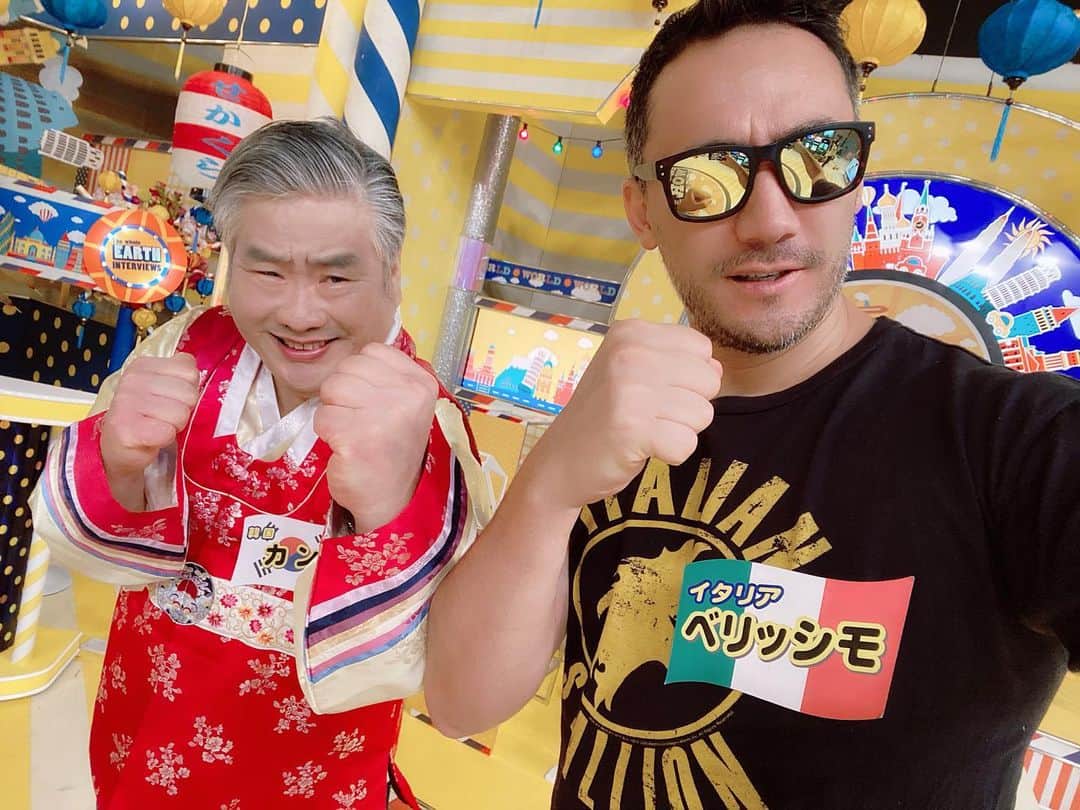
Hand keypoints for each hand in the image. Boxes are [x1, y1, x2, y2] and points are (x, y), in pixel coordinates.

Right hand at [100, 353, 199, 508]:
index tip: (169, 400)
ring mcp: (126, 403)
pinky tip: (150, 438)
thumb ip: (180, 373)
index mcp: (142, 365)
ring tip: (156, 427)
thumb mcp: (163, 387)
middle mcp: (131, 380)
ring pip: (181, 414)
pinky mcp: (127, 429)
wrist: (119, 449)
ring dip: (174, 426)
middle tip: (163, 418)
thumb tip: (193, 367)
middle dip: (183, 410)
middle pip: (189, 394)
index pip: (189, 371)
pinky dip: (165, 439)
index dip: (187, 390)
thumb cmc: (147, 417)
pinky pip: (167, 432)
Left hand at [315, 343, 439, 532]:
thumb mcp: (406, 403)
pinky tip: (346, 447)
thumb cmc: (392, 447)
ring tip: (352, 431)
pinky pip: (322, 417)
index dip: (360, 374)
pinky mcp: (356, 439)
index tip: (372, 401)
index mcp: (421, 382)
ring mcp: (383, 417)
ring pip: (331, 389)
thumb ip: (391, 374)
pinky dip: (326, 433)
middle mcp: (408, 396)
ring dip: (333, 411)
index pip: (371, 351)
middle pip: (347, 368)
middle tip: (360, 421)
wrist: (391, 497)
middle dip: (343, 393)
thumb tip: (363, 353)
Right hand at [524, 320, 721, 511]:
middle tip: (649, 415)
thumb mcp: (632, 373)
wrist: (559, 462)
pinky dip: (670, 454)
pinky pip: (687, 444)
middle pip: (708, 380)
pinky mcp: (633, 429)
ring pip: (703, 414)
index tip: (653, 391)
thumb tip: (717, 368)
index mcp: (631, 333)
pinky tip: (642, 448)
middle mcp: (630, 354)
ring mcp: (629, 391)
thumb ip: (675, 362)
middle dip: (687, 405)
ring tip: (644, 431)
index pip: (701, 348)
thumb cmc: (602, 417)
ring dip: (678, 431)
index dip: (687, 377)